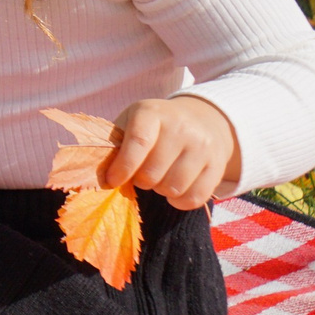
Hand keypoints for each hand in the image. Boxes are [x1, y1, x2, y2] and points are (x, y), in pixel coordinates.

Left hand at [104, 96, 241, 209]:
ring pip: (173, 188)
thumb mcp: (131, 122)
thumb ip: (114, 144)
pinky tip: (175, 190)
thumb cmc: (155, 126)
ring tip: (159, 178)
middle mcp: (181, 126)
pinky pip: (194, 198)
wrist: (202, 120)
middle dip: (141, 180)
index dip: (122, 167)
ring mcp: (203, 145)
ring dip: (160, 190)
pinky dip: (179, 201)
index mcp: (152, 113)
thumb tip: (97, 175)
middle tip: (141, 175)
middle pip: (153, 173)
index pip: (137, 143)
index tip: (112, 181)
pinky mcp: (217, 165)